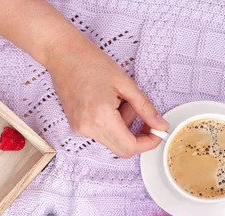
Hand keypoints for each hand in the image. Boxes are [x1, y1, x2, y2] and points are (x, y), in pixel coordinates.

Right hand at [45, 34, 168, 157]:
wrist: (63, 55)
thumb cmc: (91, 63)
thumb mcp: (126, 84)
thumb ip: (145, 108)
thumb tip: (160, 125)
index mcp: (101, 117)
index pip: (130, 146)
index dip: (148, 143)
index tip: (158, 133)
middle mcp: (88, 128)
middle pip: (122, 150)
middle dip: (138, 137)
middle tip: (144, 117)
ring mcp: (80, 129)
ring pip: (113, 142)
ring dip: (123, 127)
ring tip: (120, 101)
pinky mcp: (77, 126)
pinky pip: (102, 135)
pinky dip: (112, 124)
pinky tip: (108, 104)